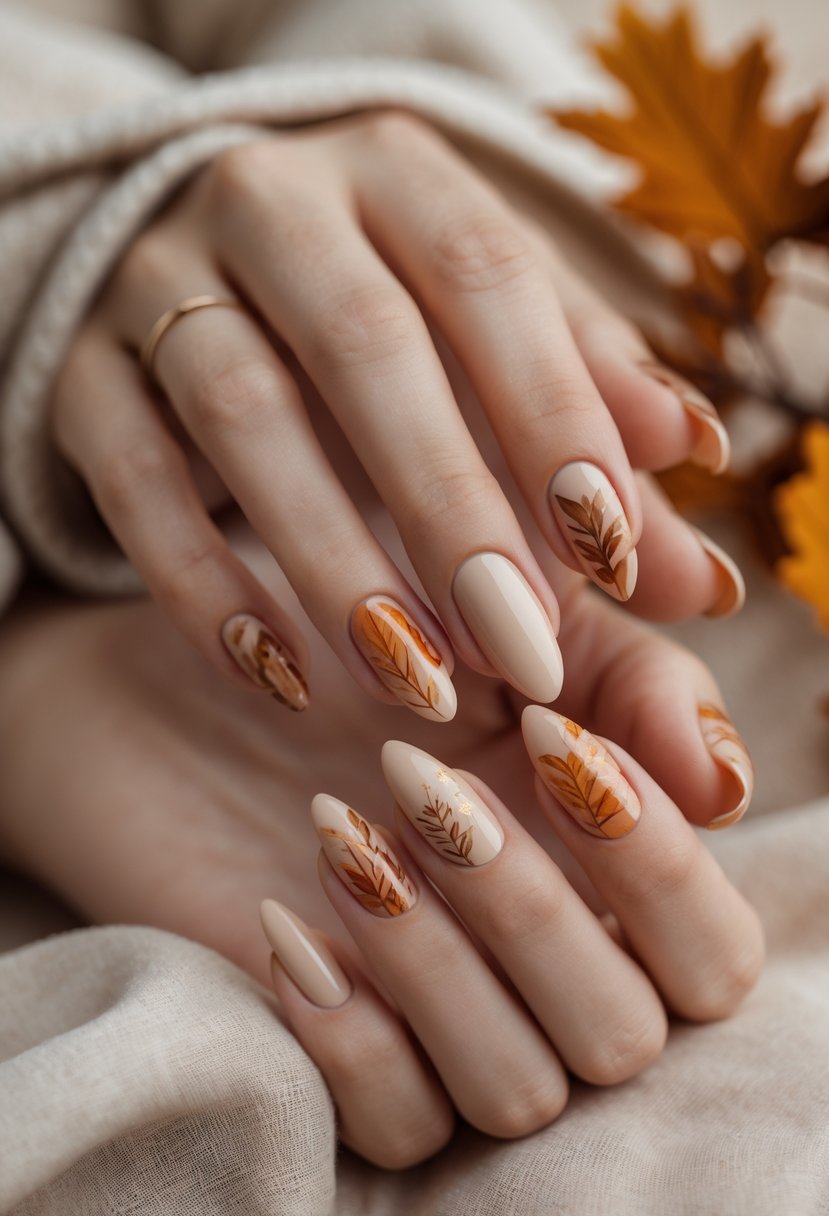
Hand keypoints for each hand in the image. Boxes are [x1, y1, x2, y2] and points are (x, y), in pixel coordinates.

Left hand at [0, 561, 761, 1168]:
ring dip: (433, 961)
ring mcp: (450, 1021)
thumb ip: (638, 678)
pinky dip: (350, 1032)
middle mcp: (548, 963)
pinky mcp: (351, 1062)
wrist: (200, 667)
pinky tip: (288, 924)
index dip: (655, 861)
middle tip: (421, 777)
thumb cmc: (372, 624)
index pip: (710, 946)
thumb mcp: (516, 615)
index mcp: (611, 871)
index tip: (541, 731)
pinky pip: (396, 1122)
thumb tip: (718, 779)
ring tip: (339, 828)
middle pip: (624, 1035)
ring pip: (517, 1090)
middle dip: (531, 912)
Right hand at [50, 111, 738, 720]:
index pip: (487, 273)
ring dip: (335, 560)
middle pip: (364, 345)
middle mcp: (272, 201)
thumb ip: (593, 423)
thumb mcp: (494, 340)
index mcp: (396, 172)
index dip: (554, 414)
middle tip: (524, 650)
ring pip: (240, 412)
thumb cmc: (387, 317)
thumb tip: (698, 537)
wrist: (199, 270)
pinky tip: (280, 673)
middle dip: (451, 508)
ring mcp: (158, 279)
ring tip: (416, 682)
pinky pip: (133, 477)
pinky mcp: (84, 371)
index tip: (613, 555)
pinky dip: (203, 583)